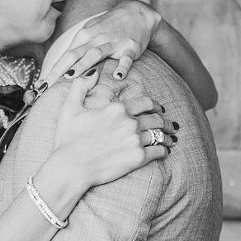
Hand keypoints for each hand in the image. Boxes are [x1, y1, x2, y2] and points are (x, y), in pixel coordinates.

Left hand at [39, 1, 161, 86]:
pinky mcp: (130, 47)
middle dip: (58, 71)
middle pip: (74, 55)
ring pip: (95, 54)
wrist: (137, 13)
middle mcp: (96, 38)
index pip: (64, 56)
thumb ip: (77, 48)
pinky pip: (126, 59)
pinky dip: (122, 67)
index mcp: (84, 36)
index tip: (40, 86)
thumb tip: (61, 66)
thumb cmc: (110, 26)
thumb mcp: (91, 32)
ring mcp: (113, 42)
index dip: (51, 71)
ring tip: (71, 77)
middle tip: (46, 86)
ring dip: (83, 65)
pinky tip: (117, 76)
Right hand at [49, 70, 172, 189]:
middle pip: (156, 119)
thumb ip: (80, 87)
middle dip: (165, 121)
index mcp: (116, 109)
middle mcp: (129, 122)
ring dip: (167, 136)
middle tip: (170, 125)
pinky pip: (159, 152)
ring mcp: (135, 140)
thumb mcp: (69, 108)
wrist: (71, 167)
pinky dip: (164, 151)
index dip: (155, 105)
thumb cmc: (68, 139)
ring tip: (172, 139)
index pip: (145, 102)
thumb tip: (92, 73)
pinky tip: (165, 152)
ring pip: (159, 135)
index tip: (159, 109)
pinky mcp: (138, 158)